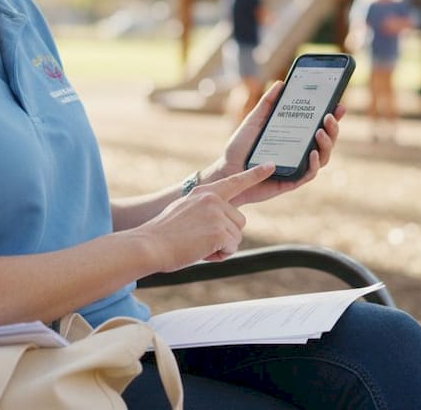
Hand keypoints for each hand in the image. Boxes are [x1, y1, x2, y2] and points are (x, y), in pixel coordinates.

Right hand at [135, 163, 276, 271]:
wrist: (149, 245)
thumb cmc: (163, 234)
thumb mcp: (184, 212)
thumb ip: (205, 211)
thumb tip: (221, 224)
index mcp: (204, 192)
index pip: (235, 181)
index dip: (255, 174)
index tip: (271, 165)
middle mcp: (213, 199)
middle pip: (239, 221)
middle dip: (226, 236)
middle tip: (201, 241)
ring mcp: (217, 213)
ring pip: (236, 236)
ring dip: (222, 246)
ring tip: (198, 245)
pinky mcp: (219, 230)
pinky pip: (231, 248)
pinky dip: (220, 255)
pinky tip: (201, 252)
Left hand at [206, 81, 345, 205]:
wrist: (227, 172)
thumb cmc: (240, 148)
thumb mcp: (253, 121)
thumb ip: (267, 103)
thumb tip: (281, 83)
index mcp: (294, 136)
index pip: (318, 125)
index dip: (332, 116)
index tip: (338, 103)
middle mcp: (300, 151)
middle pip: (326, 141)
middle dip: (333, 128)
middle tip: (329, 116)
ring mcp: (298, 167)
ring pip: (323, 157)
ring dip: (327, 144)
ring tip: (320, 131)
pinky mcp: (292, 181)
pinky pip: (310, 174)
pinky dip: (314, 163)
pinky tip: (312, 153)